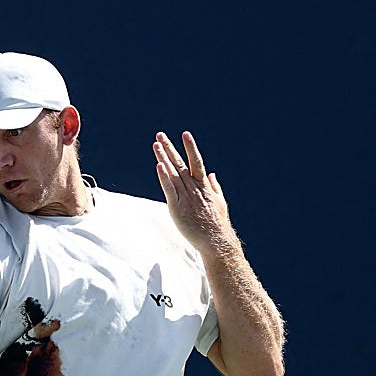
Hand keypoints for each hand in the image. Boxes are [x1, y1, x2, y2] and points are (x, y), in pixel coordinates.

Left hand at [153, 131, 236, 253]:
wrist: (215, 241)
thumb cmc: (216, 223)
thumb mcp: (219, 202)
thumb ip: (215, 186)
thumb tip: (212, 174)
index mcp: (204, 186)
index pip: (196, 162)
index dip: (191, 147)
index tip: (185, 134)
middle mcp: (194, 188)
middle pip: (181, 164)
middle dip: (170, 149)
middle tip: (160, 135)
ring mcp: (186, 197)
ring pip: (173, 173)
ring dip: (164, 158)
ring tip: (156, 144)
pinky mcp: (177, 207)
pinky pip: (169, 189)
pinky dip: (163, 177)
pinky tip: (159, 166)